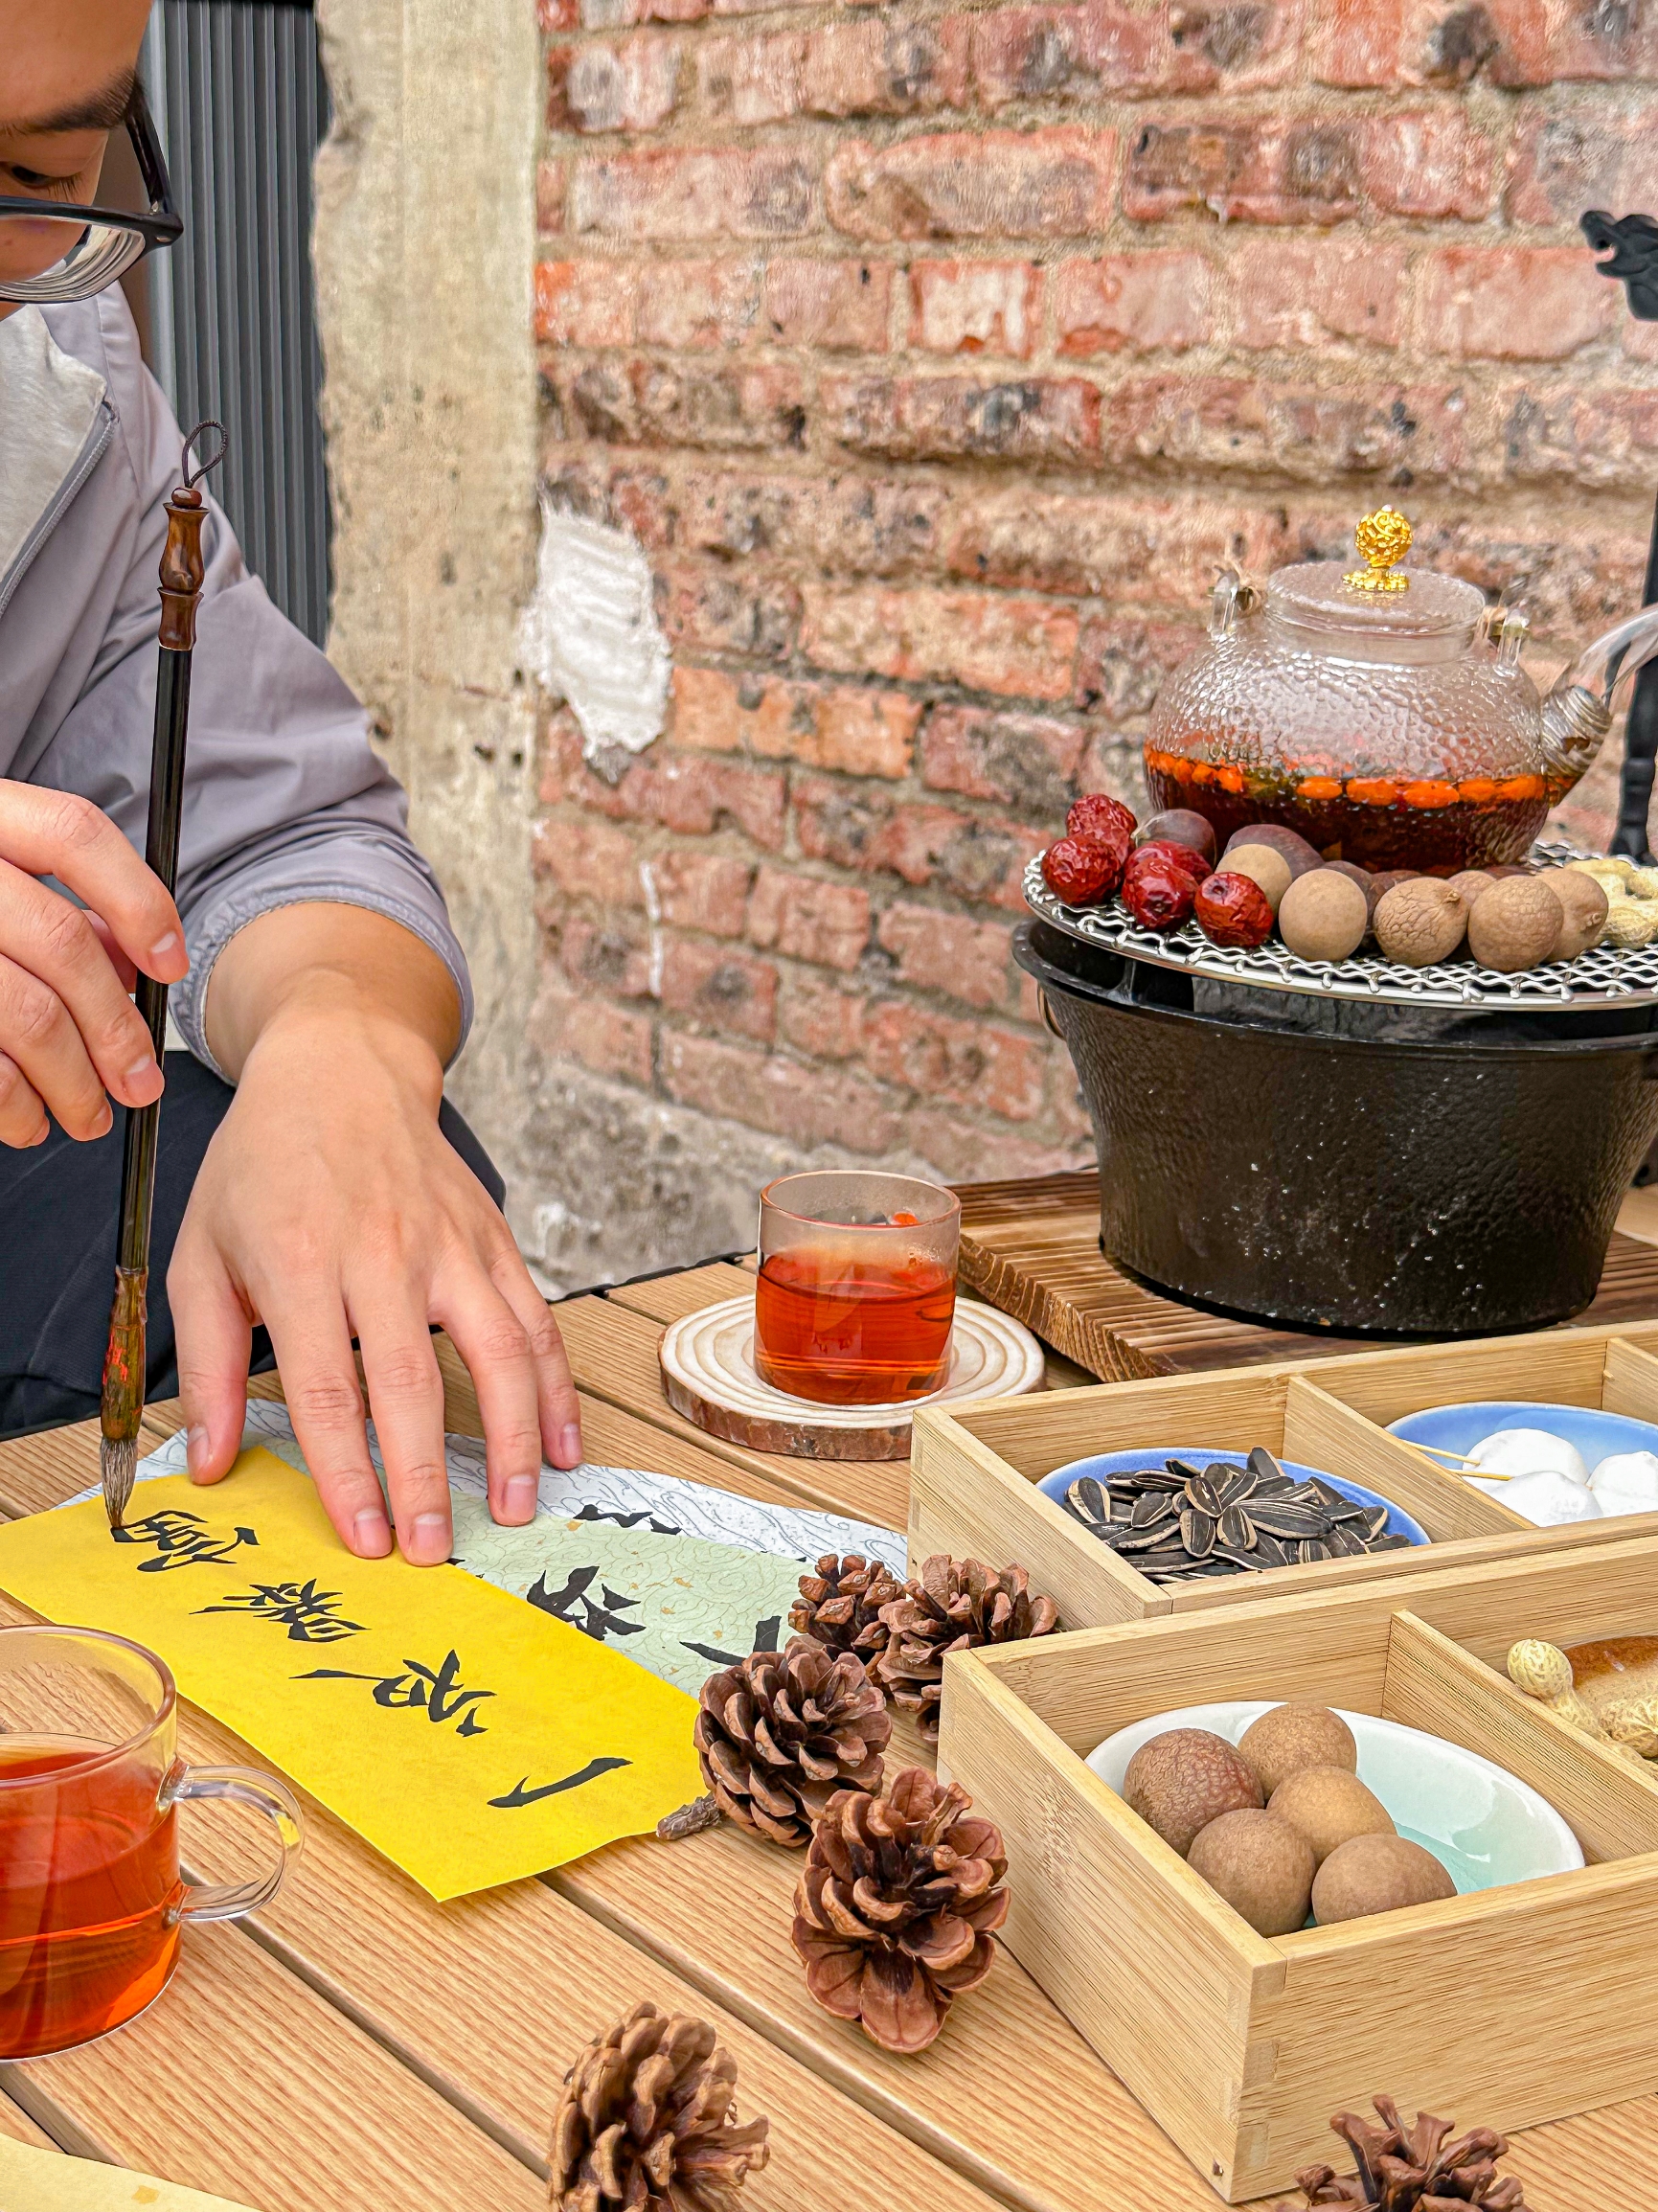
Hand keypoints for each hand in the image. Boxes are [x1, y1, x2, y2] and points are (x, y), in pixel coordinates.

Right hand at [0, 782, 185, 1145]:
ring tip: (91, 1113)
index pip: (74, 834)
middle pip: (63, 942)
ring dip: (76, 1082)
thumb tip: (135, 965)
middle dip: (117, 1027)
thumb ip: (60, 910)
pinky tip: (29, 1119)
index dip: (136, 900)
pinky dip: (17, 1106)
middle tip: (141, 1081)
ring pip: (30, 1015)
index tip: (168, 965)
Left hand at [169, 911, 581, 1562]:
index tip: (363, 1537)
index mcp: (301, 1263)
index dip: (348, 1471)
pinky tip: (561, 1445)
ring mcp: (448, 1245)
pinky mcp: (492, 1239)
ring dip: (511, 1439)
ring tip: (515, 1511)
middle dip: (426, 1476)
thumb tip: (210, 1463)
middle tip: (433, 1550)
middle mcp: (382, 1254)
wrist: (341, 1069)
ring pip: (498, 1352)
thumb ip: (207, 1364)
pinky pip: (536, 1320)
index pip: (329, 1388)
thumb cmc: (262, 1167)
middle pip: (414, 1383)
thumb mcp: (201, 1254)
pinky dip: (554, 1387)